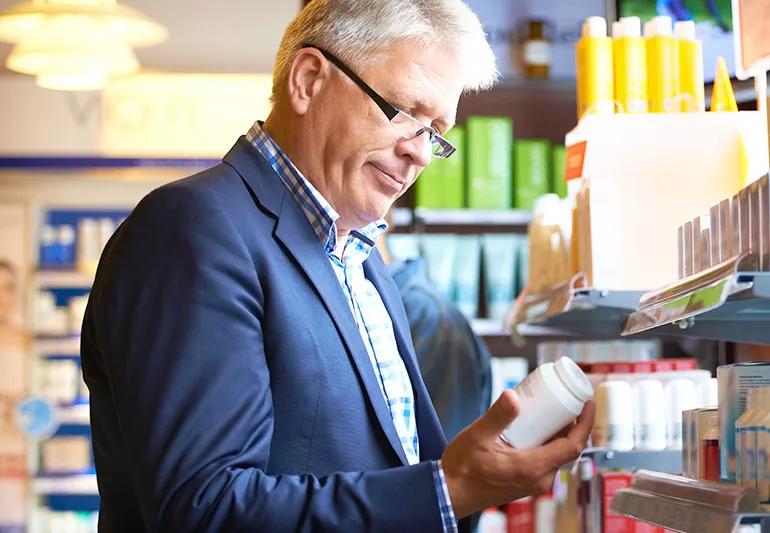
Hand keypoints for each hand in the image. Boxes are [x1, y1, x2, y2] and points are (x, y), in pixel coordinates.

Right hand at [441, 389, 594, 517]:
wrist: (450, 493)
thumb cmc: (462, 469)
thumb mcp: (478, 436)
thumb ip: (497, 416)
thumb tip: (513, 395)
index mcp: (533, 468)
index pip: (573, 445)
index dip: (585, 422)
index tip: (588, 402)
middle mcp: (539, 478)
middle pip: (567, 448)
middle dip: (572, 422)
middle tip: (567, 398)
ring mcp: (533, 481)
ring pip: (556, 453)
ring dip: (559, 432)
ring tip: (552, 409)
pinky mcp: (526, 480)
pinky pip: (546, 459)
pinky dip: (547, 441)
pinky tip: (536, 427)